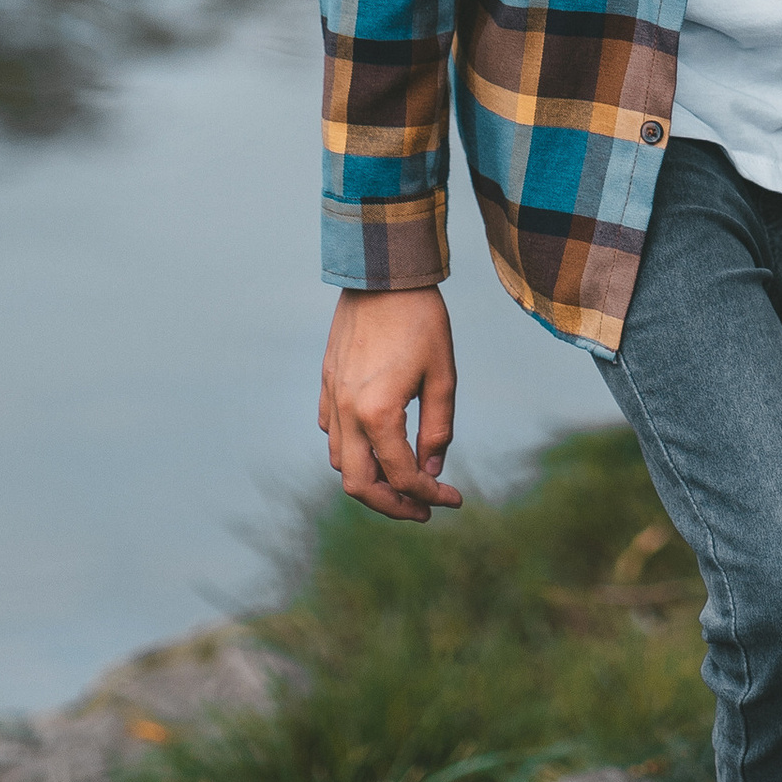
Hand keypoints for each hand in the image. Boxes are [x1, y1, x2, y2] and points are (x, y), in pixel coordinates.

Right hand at [318, 285, 462, 522]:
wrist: (383, 273)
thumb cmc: (421, 320)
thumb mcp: (443, 375)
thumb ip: (437, 429)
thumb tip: (431, 473)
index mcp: (378, 413)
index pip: (403, 476)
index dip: (430, 496)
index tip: (454, 499)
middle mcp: (347, 412)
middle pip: (358, 485)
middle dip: (392, 506)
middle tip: (423, 509)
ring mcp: (331, 398)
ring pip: (340, 462)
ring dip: (370, 480)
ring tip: (404, 479)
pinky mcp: (327, 383)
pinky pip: (331, 433)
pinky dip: (352, 451)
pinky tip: (379, 443)